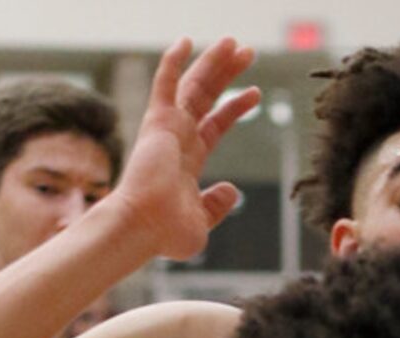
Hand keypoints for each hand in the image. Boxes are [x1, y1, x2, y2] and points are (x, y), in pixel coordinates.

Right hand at [117, 39, 260, 261]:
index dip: (235, 107)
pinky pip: (165, 84)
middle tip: (248, 51)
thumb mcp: (202, 221)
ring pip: (194, 85)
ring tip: (235, 42)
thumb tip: (232, 190)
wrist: (144, 229)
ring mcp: (167, 129)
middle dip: (227, 73)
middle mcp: (178, 139)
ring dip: (213, 62)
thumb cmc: (167, 234)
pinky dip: (174, 62)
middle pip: (207, 96)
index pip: (215, 124)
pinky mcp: (157, 123)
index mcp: (189, 160)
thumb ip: (216, 205)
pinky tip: (186, 41)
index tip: (255, 92)